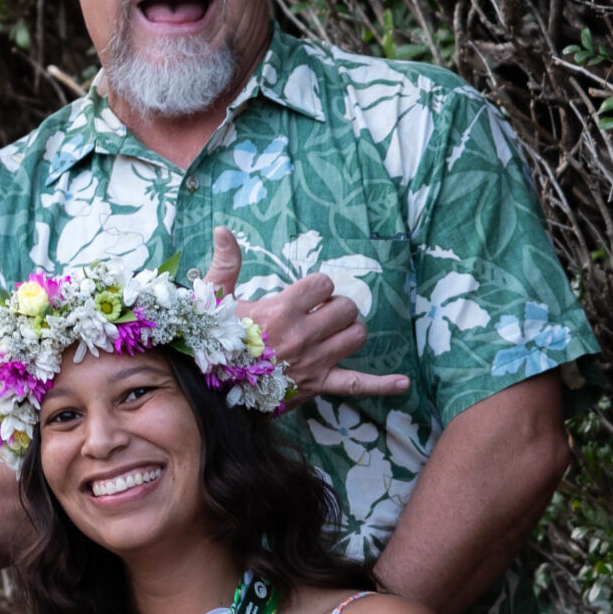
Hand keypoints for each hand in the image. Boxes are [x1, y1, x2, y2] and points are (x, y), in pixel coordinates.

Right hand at [207, 226, 409, 403]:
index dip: (316, 286)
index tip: (304, 295)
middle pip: (346, 308)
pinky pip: (357, 384)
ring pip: (356, 336)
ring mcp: (314, 362)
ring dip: (349, 330)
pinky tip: (402, 383)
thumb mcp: (216, 297)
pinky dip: (381, 384)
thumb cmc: (213, 338)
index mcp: (281, 310)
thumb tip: (223, 229)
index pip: (323, 284)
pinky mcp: (318, 385)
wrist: (210, 384)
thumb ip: (227, 262)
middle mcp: (303, 335)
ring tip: (331, 332)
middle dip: (336, 306)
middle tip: (317, 313)